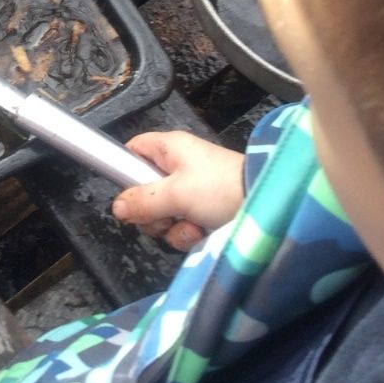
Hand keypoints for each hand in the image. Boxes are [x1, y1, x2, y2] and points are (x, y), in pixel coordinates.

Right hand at [111, 131, 244, 250]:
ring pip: (162, 213)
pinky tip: (202, 232)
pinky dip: (188, 233)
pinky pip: (180, 225)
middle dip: (151, 211)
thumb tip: (117, 208)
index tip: (128, 196)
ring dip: (172, 226)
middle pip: (143, 190)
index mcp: (169, 149)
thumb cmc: (220, 188)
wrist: (267, 207)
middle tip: (164, 217)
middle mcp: (177, 167)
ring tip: (192, 225)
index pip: (133, 150)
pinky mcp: (203, 211)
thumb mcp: (176, 194)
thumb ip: (143, 201)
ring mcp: (190, 191)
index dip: (124, 170)